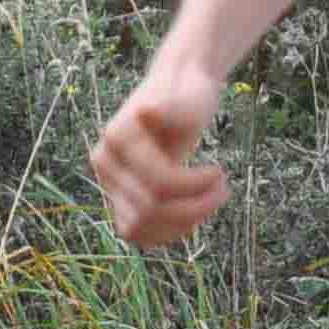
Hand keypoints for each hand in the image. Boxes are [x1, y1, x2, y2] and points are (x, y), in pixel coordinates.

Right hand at [90, 56, 227, 247]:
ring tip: (212, 200)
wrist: (177, 93)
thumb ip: (171, 108)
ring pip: (139, 229)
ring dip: (181, 223)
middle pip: (148, 210)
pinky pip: (139, 235)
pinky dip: (169, 231)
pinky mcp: (120, 200)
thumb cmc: (187, 95)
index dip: (194, 185)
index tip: (220, 171)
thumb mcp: (188, 100)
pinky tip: (196, 212)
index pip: (157, 183)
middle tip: (223, 187)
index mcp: (117, 136)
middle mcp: (105, 163)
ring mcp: (110, 183)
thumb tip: (147, 111)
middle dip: (193, 205)